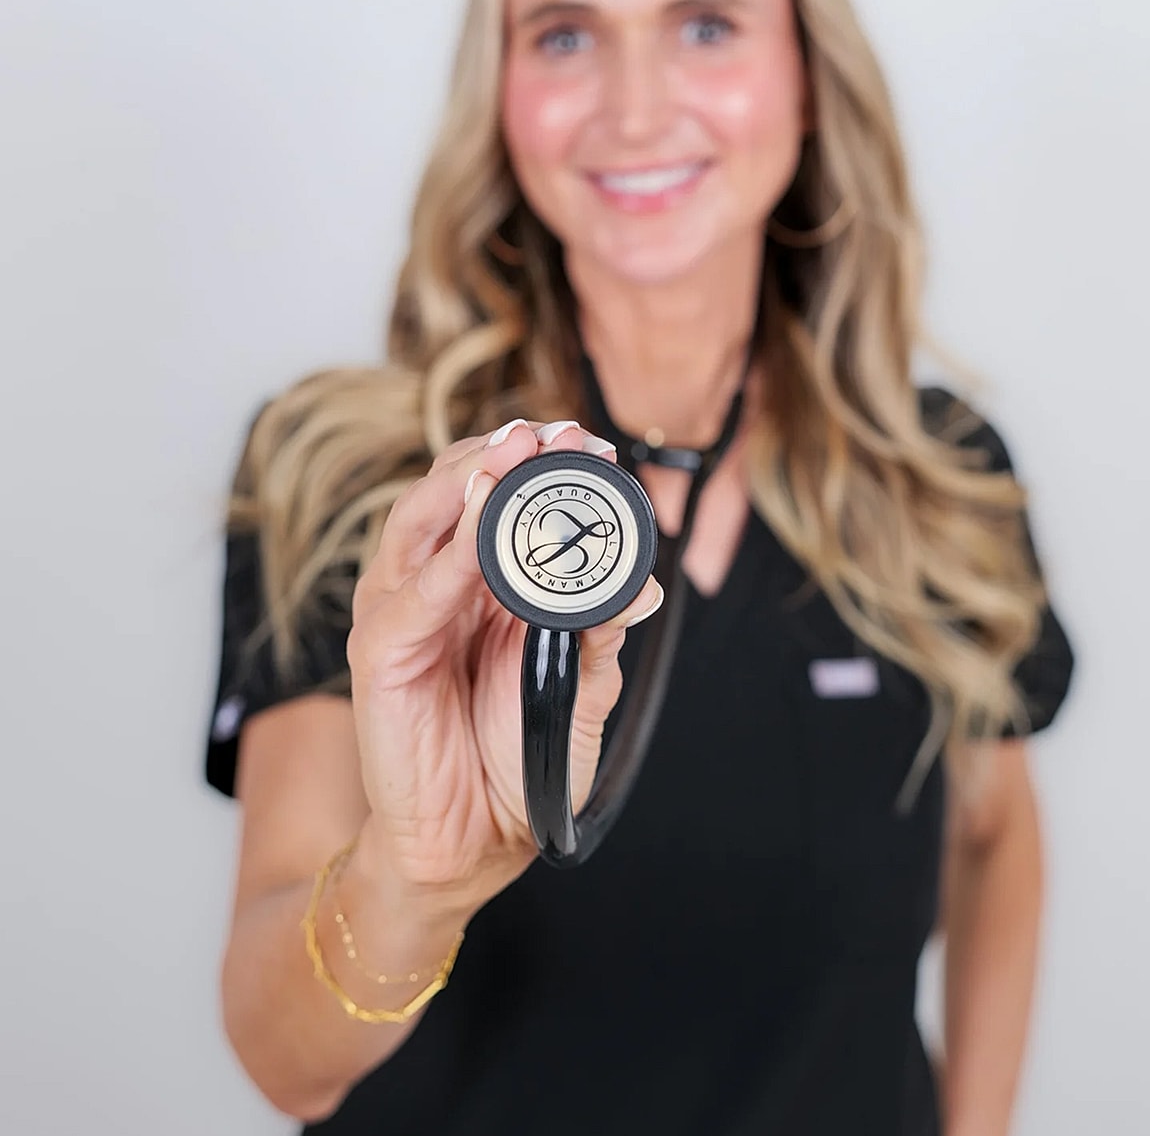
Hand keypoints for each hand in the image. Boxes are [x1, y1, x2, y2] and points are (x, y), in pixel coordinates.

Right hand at [347, 418, 662, 907]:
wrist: (474, 845)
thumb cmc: (517, 759)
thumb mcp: (578, 689)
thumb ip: (597, 634)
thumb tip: (642, 587)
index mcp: (481, 583)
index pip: (500, 497)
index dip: (539, 462)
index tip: (591, 440)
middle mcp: (436, 585)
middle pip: (454, 492)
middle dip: (502, 454)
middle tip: (553, 432)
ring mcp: (402, 615)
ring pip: (420, 525)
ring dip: (466, 484)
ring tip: (513, 456)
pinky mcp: (379, 658)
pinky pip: (411, 600)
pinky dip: (445, 564)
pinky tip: (477, 537)